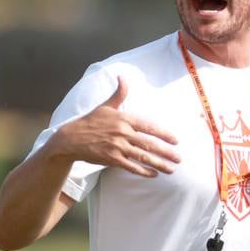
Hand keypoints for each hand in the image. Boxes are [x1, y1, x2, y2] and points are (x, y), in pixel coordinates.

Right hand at [46, 76, 179, 176]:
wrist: (70, 138)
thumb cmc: (90, 121)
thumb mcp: (106, 105)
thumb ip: (119, 93)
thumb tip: (122, 76)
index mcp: (123, 118)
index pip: (148, 126)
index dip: (163, 134)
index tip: (176, 140)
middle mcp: (122, 133)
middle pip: (149, 144)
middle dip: (166, 152)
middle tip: (179, 158)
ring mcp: (117, 147)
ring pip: (142, 157)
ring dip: (159, 164)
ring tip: (171, 169)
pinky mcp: (111, 159)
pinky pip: (131, 166)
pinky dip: (143, 171)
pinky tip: (154, 174)